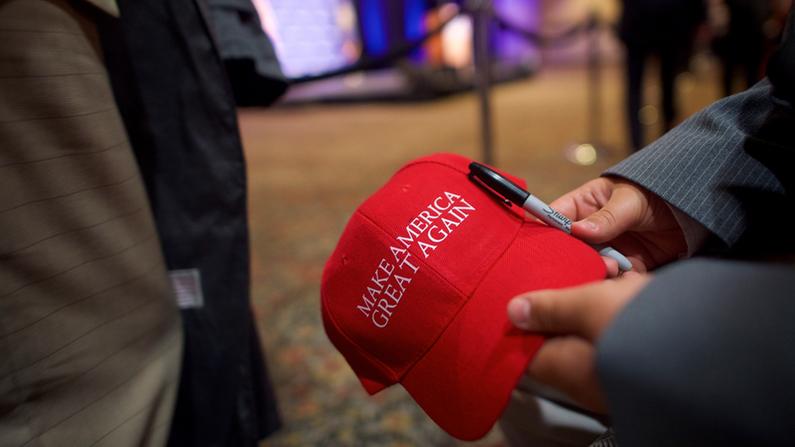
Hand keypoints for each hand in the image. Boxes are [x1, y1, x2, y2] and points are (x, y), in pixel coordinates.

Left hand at [507, 273, 651, 412]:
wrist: (714, 339)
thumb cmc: (643, 324)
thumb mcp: (588, 305)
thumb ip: (550, 308)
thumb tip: (514, 311)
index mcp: (566, 370)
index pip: (525, 351)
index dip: (520, 324)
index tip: (518, 296)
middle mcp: (587, 379)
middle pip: (558, 340)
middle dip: (560, 307)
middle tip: (559, 278)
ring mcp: (614, 372)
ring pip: (591, 331)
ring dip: (592, 303)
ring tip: (596, 278)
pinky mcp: (640, 359)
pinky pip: (618, 332)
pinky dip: (617, 308)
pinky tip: (625, 288)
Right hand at [551, 177, 685, 276]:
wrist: (694, 210)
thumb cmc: (656, 193)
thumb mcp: (630, 200)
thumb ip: (606, 217)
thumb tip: (578, 231)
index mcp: (582, 207)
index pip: (553, 220)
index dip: (542, 233)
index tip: (539, 247)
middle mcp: (589, 232)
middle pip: (567, 250)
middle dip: (570, 258)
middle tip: (579, 262)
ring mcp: (606, 251)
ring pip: (587, 267)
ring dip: (594, 270)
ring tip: (611, 267)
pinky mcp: (625, 269)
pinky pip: (611, 280)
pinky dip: (612, 283)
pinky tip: (617, 280)